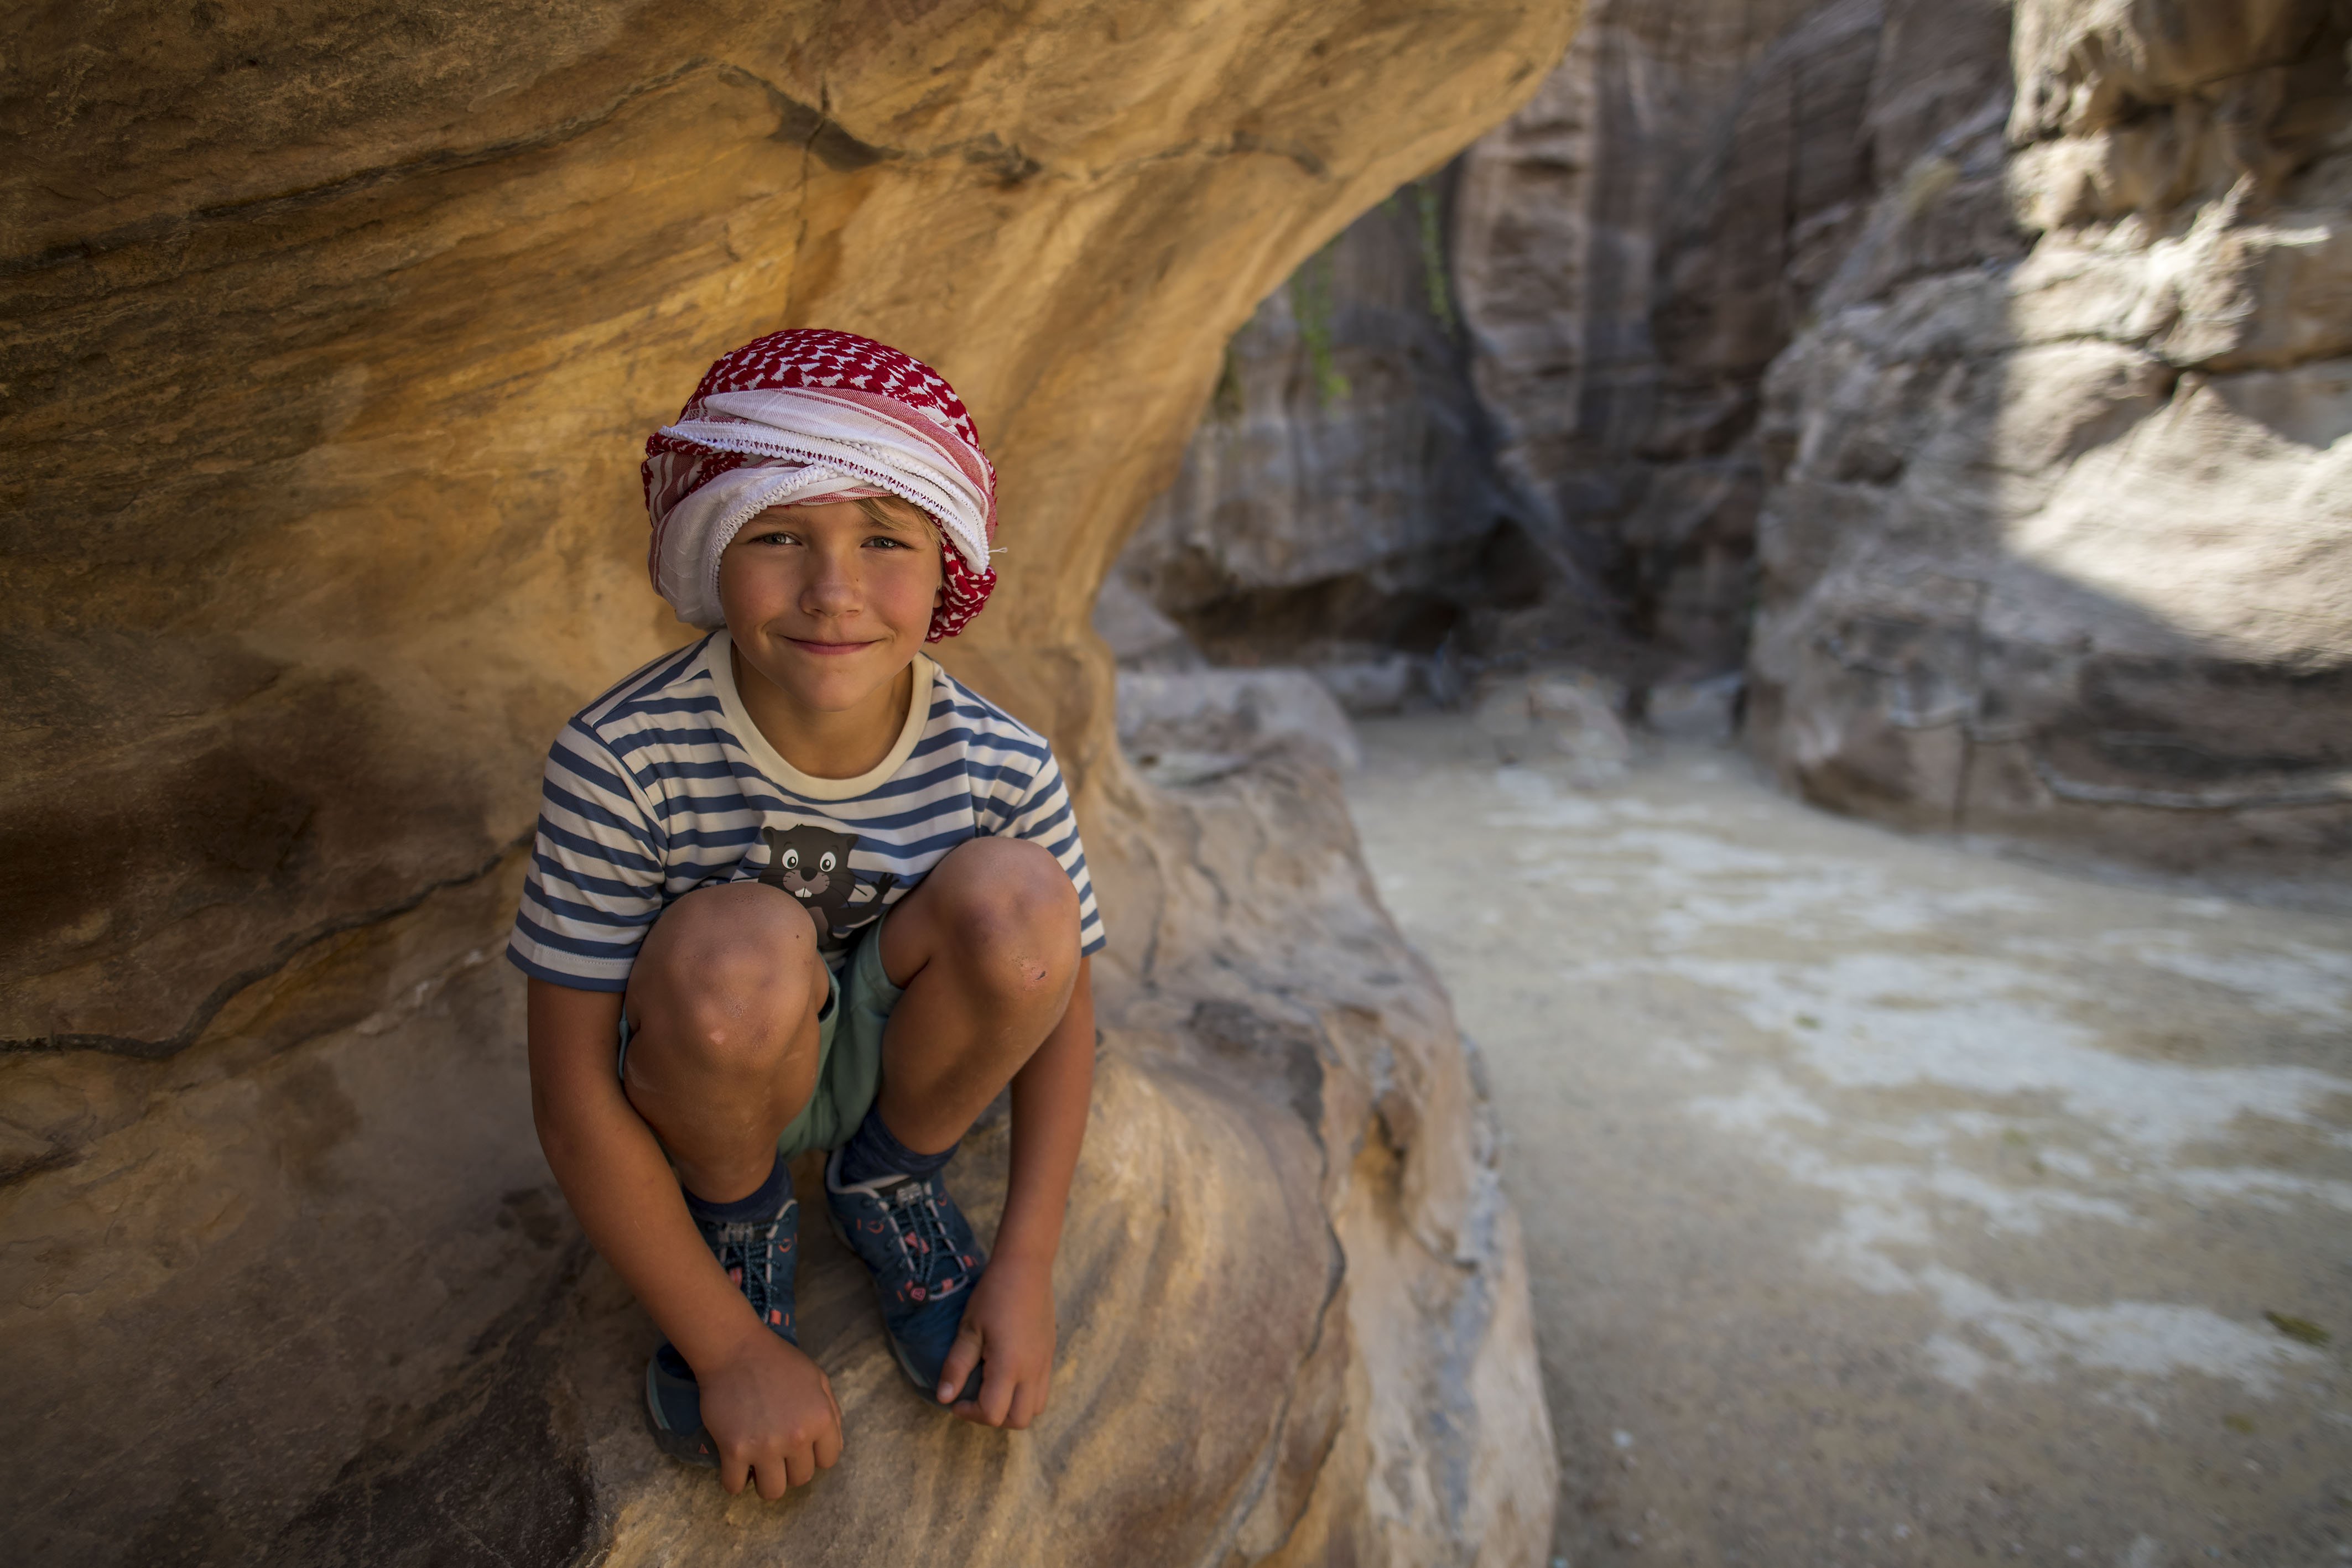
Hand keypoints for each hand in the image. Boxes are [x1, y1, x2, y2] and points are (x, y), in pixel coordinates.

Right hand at [694, 1326, 843, 1497]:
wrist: (735, 1350)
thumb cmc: (778, 1362)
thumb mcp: (818, 1379)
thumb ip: (831, 1414)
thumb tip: (833, 1449)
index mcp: (820, 1419)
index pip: (828, 1461)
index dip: (814, 1455)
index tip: (800, 1446)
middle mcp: (797, 1437)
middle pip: (800, 1479)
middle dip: (790, 1468)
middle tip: (776, 1451)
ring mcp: (764, 1446)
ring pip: (772, 1492)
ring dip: (765, 1481)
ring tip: (758, 1464)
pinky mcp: (733, 1450)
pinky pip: (735, 1487)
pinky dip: (734, 1481)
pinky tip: (735, 1465)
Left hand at [940, 1254, 1055, 1427]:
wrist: (1026, 1268)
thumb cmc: (992, 1295)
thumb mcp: (968, 1329)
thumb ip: (956, 1365)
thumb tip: (944, 1397)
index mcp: (1009, 1366)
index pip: (993, 1413)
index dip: (970, 1413)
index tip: (955, 1400)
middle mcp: (1032, 1371)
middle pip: (1019, 1420)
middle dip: (993, 1418)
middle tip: (974, 1400)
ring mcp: (1044, 1364)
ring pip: (1035, 1408)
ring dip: (1012, 1410)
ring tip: (992, 1391)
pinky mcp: (1049, 1355)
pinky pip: (1042, 1390)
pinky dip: (1024, 1395)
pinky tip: (1007, 1375)